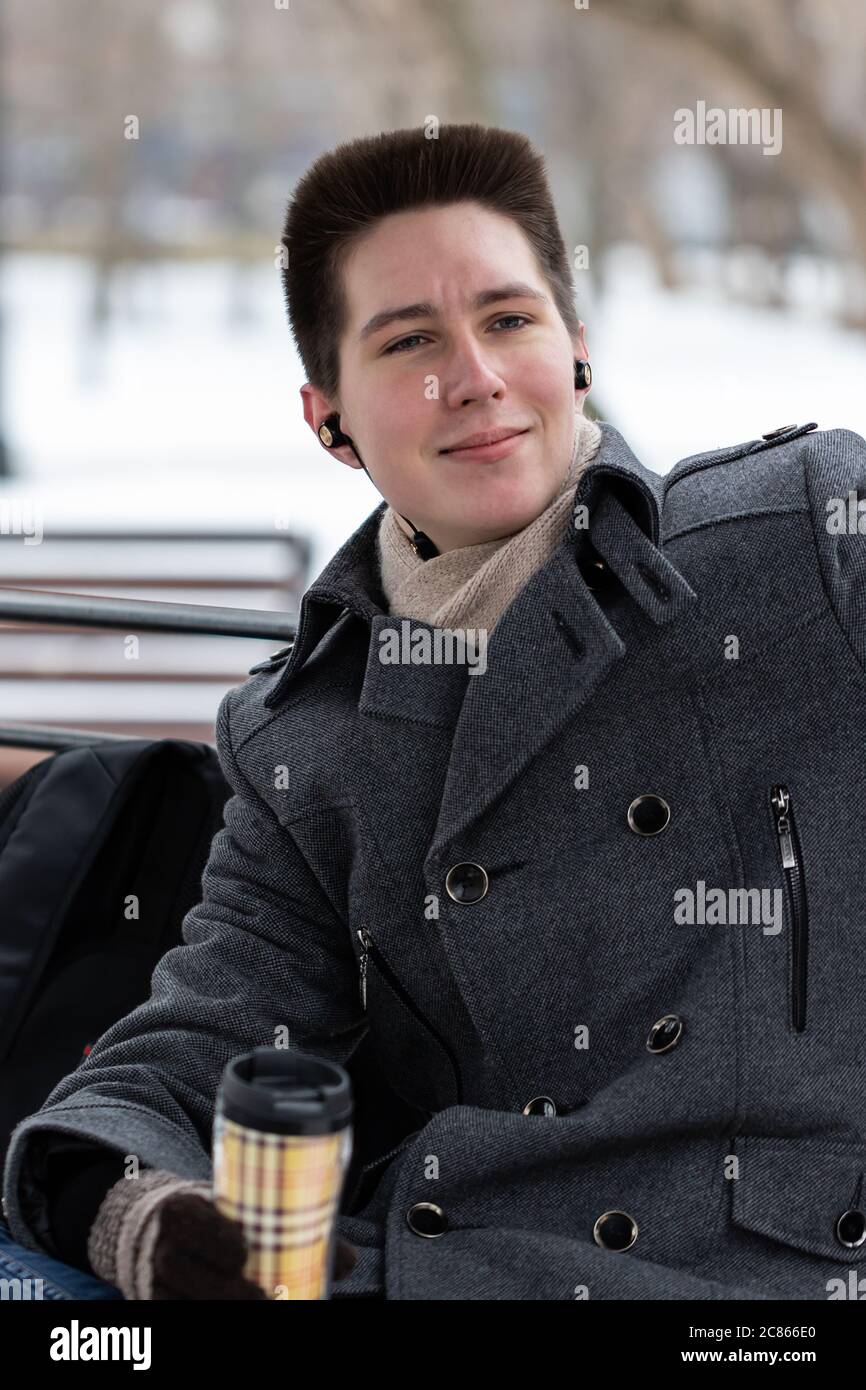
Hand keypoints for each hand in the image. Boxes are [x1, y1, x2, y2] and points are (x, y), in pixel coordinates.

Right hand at [151, 1190, 358, 1298]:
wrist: (170, 1236)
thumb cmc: (223, 1223)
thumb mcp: (248, 1214)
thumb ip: (293, 1230)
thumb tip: (349, 1261)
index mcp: (181, 1209)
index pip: (185, 1217)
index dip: (211, 1232)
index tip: (243, 1249)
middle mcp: (163, 1243)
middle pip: (181, 1267)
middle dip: (221, 1286)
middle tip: (261, 1297)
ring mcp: (158, 1278)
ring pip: (176, 1295)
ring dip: (216, 1305)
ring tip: (255, 1307)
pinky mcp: (160, 1301)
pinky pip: (176, 1309)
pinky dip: (202, 1315)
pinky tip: (230, 1317)